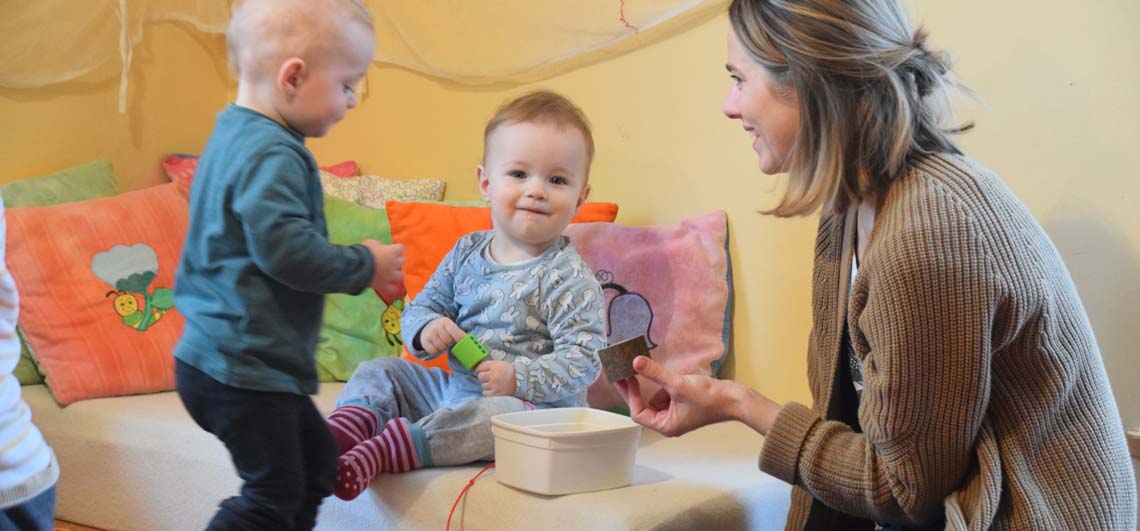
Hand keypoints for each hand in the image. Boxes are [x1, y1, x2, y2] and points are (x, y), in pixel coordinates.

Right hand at [362, 240, 404, 297]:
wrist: (356, 267)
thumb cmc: (363, 252)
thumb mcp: (371, 243)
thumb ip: (379, 245)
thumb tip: (381, 248)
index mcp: (392, 252)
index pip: (400, 248)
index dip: (395, 248)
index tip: (390, 249)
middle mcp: (394, 264)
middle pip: (402, 261)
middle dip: (396, 260)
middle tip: (389, 260)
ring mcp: (390, 276)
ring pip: (400, 275)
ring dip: (396, 273)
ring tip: (390, 272)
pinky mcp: (384, 285)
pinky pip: (392, 289)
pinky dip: (390, 287)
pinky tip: (387, 285)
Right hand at [418, 317, 465, 355]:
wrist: (427, 326)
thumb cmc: (443, 329)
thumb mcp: (450, 327)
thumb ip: (458, 333)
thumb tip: (468, 341)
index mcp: (446, 322)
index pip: (455, 332)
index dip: (460, 339)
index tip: (463, 343)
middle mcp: (437, 326)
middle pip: (448, 341)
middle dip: (450, 343)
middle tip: (449, 342)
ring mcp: (429, 334)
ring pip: (441, 347)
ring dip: (443, 348)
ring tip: (443, 343)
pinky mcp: (424, 341)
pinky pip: (433, 351)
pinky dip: (436, 351)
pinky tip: (436, 346)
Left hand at [473, 360, 516, 396]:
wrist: (521, 382)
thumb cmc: (509, 372)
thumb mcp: (500, 364)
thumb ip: (489, 365)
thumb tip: (475, 368)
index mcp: (495, 366)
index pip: (480, 367)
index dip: (480, 369)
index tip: (482, 371)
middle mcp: (494, 375)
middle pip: (480, 376)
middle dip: (484, 377)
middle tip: (491, 378)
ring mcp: (494, 385)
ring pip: (483, 385)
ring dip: (487, 385)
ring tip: (495, 384)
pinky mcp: (495, 394)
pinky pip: (485, 393)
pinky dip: (489, 392)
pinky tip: (495, 390)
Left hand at [615, 356, 734, 436]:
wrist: (735, 399)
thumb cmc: (709, 398)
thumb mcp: (678, 384)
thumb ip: (655, 373)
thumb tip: (635, 362)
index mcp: (666, 426)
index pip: (638, 412)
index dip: (631, 395)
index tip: (627, 377)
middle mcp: (669, 423)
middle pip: (644, 406)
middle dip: (637, 389)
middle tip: (625, 372)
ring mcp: (676, 414)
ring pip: (656, 398)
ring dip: (656, 385)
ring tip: (662, 373)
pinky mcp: (683, 405)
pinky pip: (667, 393)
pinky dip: (666, 384)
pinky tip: (674, 376)